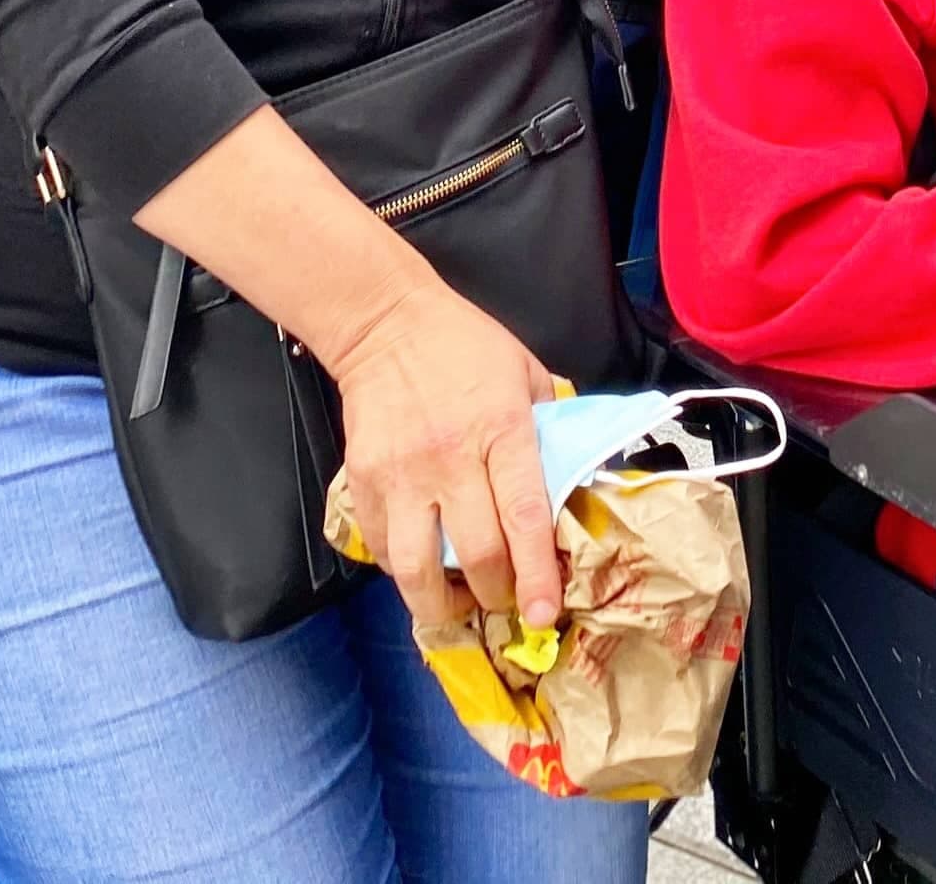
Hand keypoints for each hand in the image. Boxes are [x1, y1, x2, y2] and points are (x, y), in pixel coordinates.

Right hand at [329, 284, 563, 636]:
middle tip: (508, 603)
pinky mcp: (363, 481)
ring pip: (416, 567)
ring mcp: (402, 474)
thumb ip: (549, 426)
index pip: (524, 516)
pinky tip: (421, 567)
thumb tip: (573, 475)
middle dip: (497, 594)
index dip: (537, 573)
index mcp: (502, 429)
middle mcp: (451, 458)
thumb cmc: (464, 345)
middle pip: (477, 553)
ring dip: (440, 603)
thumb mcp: (526, 372)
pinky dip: (403, 570)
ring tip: (458, 606)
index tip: (544, 612)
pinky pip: (382, 547)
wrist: (385, 324)